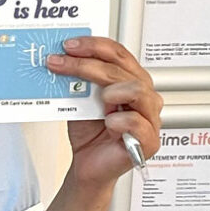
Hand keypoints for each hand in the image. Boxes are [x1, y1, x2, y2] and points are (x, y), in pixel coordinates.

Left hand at [46, 36, 162, 189]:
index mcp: (129, 81)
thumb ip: (78, 81)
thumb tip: (61, 58)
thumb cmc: (89, 132)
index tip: (69, 45)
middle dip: (88, 64)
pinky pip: (139, 123)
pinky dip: (121, 120)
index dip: (95, 45)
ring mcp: (149, 118)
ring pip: (138, 90)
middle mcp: (142, 96)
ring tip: (99, 96)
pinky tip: (109, 122)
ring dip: (112, 87)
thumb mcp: (79, 100)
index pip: (118, 54)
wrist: (87, 165)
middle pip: (122, 70)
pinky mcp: (148, 141)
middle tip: (60, 62)